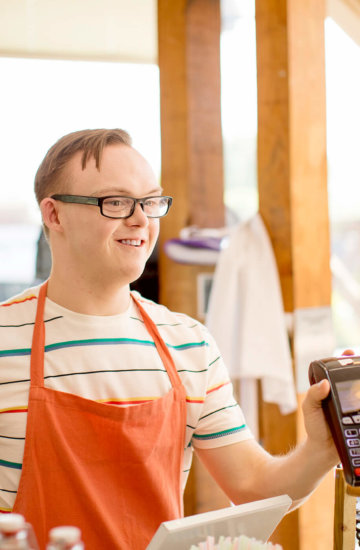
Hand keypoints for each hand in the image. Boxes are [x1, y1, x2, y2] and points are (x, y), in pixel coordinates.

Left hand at [302, 349, 355, 465]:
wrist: (325, 450)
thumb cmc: (315, 426)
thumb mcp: (310, 408)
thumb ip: (314, 395)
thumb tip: (324, 384)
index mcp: (333, 389)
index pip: (342, 370)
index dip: (348, 360)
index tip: (351, 353)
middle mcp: (346, 395)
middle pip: (356, 378)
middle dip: (358, 369)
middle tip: (359, 362)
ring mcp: (355, 406)